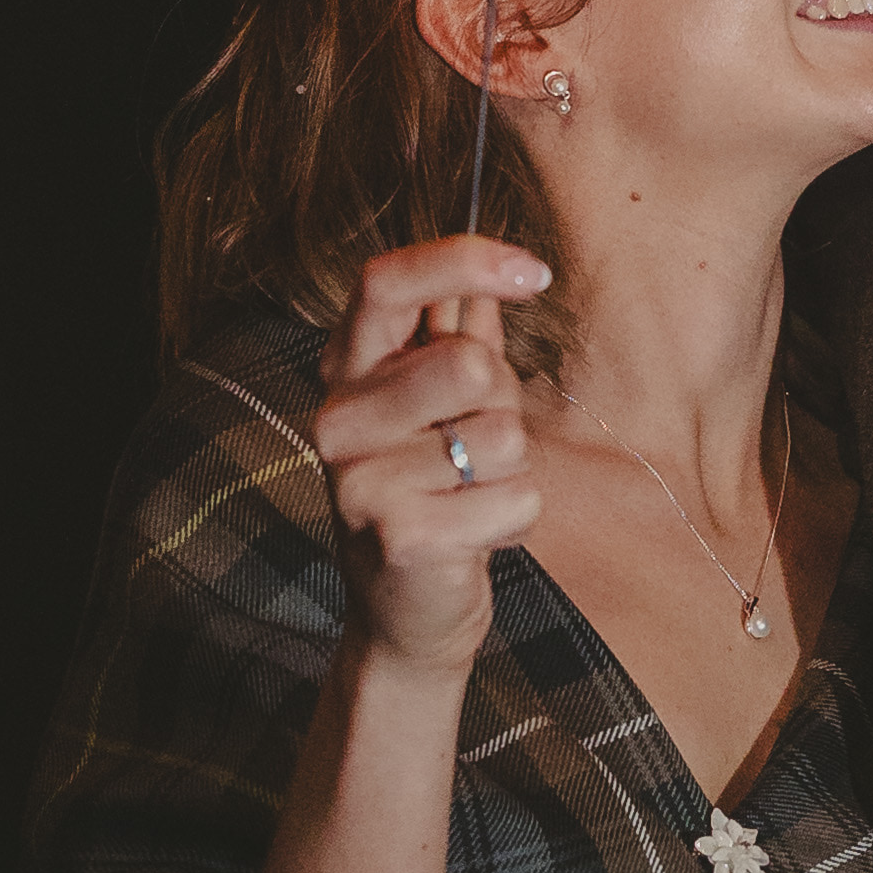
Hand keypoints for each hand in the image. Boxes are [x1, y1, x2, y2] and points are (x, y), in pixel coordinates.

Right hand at [313, 234, 550, 679]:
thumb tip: (502, 260)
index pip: (386, 282)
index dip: (463, 261)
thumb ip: (460, 329)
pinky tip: (473, 536)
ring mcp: (359, 481)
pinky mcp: (400, 537)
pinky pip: (515, 498)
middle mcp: (337, 418)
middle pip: (468, 363)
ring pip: (503, 436)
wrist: (407, 611)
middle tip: (473, 445)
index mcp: (347, 369)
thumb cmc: (435, 489)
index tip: (535, 270)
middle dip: (502, 404)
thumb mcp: (440, 402)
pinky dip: (515, 518)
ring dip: (511, 470)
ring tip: (469, 495)